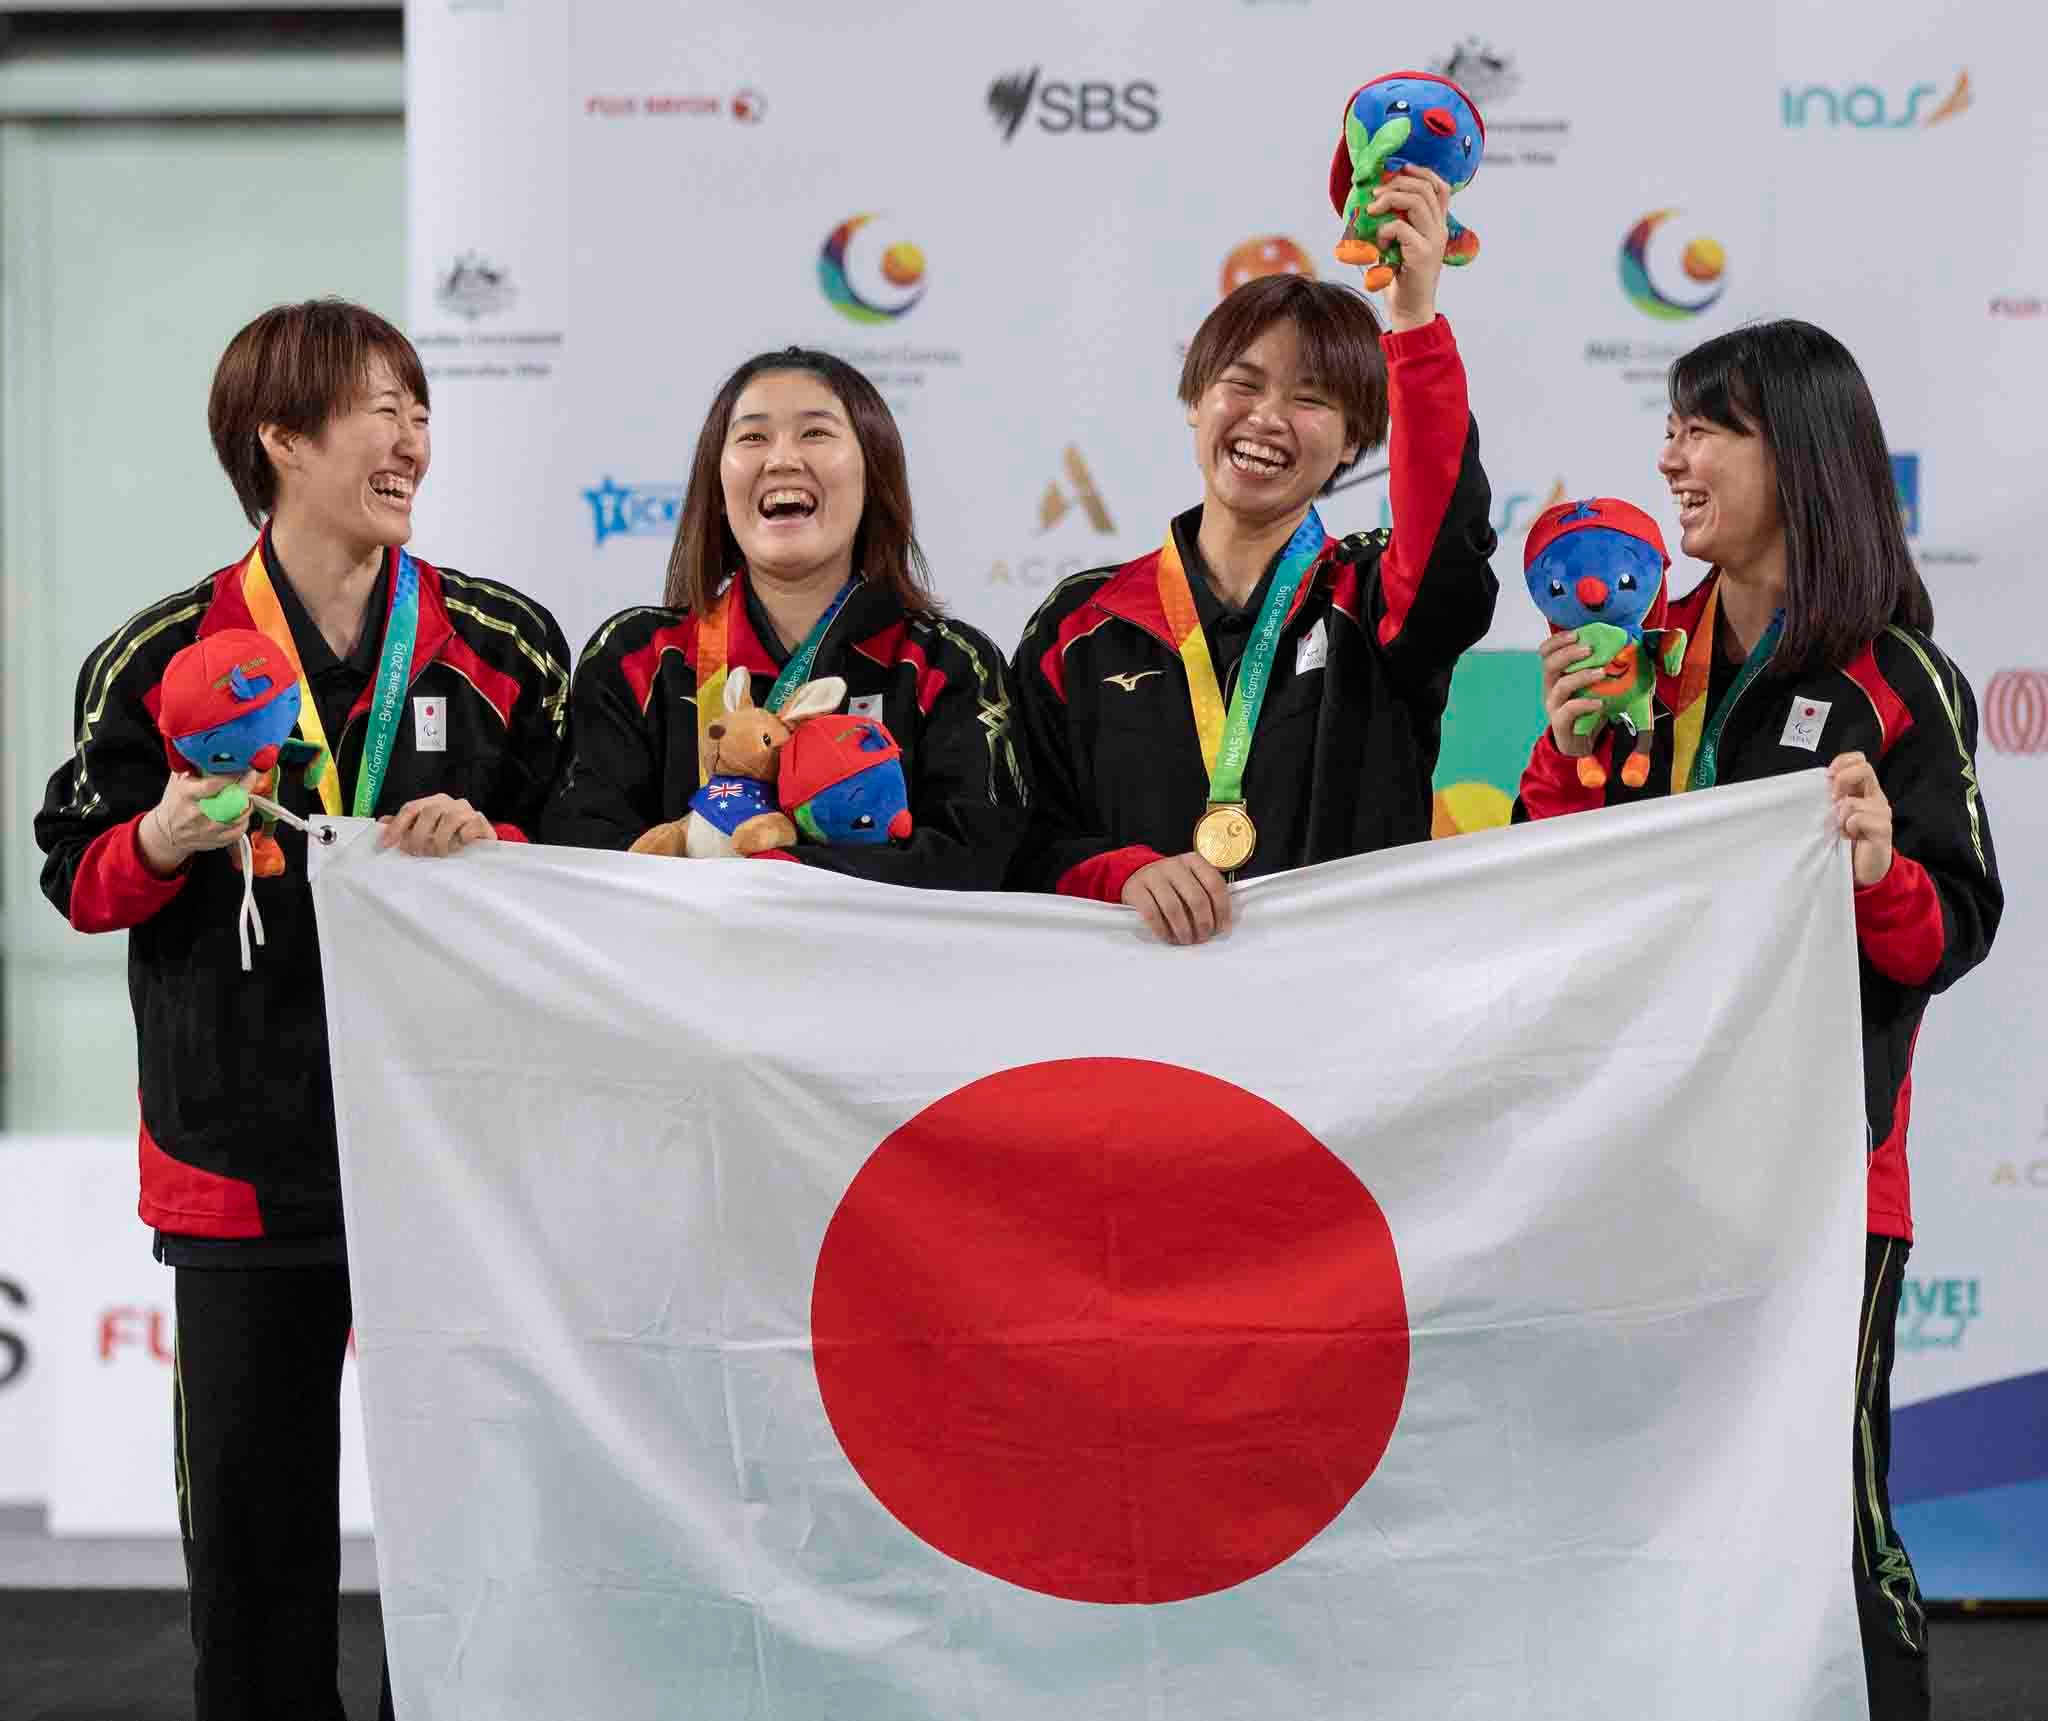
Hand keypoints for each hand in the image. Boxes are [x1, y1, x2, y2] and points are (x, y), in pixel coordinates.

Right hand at [139, 770, 258, 875]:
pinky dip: (245, 821)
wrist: (166, 832)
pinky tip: (242, 812)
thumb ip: (193, 766)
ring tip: (248, 794)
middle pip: (229, 801)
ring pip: (237, 818)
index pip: (213, 785)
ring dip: (248, 804)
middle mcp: (196, 813)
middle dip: (245, 788)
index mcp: (186, 794)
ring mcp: (206, 829)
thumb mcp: (177, 780)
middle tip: (251, 777)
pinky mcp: (215, 841)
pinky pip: (238, 832)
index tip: (244, 767)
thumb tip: (213, 750)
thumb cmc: (175, 801)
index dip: (233, 776)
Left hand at [379, 794, 494, 857]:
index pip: (411, 808)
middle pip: (429, 812)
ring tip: (439, 854)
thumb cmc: (450, 838)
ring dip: (440, 840)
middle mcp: (449, 802)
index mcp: (433, 802)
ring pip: (450, 819)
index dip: (397, 826)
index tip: (386, 844)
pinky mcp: (482, 822)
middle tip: (417, 853)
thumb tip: (381, 823)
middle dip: (419, 836)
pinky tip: (460, 846)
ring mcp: (467, 811)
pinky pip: (470, 827)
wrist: (481, 843)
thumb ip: (405, 826)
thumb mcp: (426, 831)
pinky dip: (462, 838)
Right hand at [1121, 852, 1232, 945]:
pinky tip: (1167, 937)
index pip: (1215, 884)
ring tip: (1186, 940)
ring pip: (1174, 907)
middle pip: (1196, 898)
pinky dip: (1162, 929)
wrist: (1137, 875)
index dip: (1222, 909)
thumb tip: (1220, 925)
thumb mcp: (1190, 881)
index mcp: (1193, 861)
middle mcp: (1174, 865)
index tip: (1222, 928)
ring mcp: (1153, 875)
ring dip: (1183, 929)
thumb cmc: (1171, 884)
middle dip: (1203, 923)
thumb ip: (1206, 895)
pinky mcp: (1136, 888)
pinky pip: (1151, 913)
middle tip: (1203, 937)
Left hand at [1369, 167, 1451, 330]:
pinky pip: (1400, 227)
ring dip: (1389, 199)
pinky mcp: (1422, 253)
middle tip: (1375, 193)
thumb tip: (1375, 200)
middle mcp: (1439, 229)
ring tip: (1373, 209)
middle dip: (1397, 183)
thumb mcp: (1399, 245)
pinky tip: (1379, 245)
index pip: (1441, 187)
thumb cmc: (1400, 279)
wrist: (1409, 310)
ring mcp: (1433, 240)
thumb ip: (1397, 224)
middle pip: (1424, 188)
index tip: (1400, 169)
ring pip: (1415, 200)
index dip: (1421, 172)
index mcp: (1437, 225)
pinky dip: (1384, 230)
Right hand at [1538, 632, 1609, 757]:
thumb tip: (1626, 645)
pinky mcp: (1560, 723)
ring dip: (1582, 676)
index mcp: (1555, 675)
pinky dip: (1585, 704)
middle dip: (1569, 654)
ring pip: (1561, 686)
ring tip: (1602, 673)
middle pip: (1549, 665)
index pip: (1545, 652)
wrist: (1580, 741)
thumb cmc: (1587, 707)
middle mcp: (1550, 688)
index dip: (1558, 641)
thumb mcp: (1589, 684)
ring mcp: (1554, 706)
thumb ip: (1597, 666)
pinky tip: (1600, 702)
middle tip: (1590, 649)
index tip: (1576, 634)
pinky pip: (1569, 710)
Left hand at [1827, 752, 1893, 886]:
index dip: (1843, 761)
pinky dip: (1848, 828)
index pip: (1860, 760)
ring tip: (1843, 830)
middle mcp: (1875, 797)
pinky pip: (1858, 818)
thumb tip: (1821, 780)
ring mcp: (1882, 812)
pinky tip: (1850, 837)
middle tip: (1832, 799)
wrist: (1863, 870)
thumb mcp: (1836, 814)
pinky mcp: (1883, 828)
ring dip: (1840, 816)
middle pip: (1864, 769)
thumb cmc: (1846, 841)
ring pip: (1852, 801)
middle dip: (1842, 780)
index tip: (1828, 775)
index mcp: (1864, 790)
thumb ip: (1833, 797)